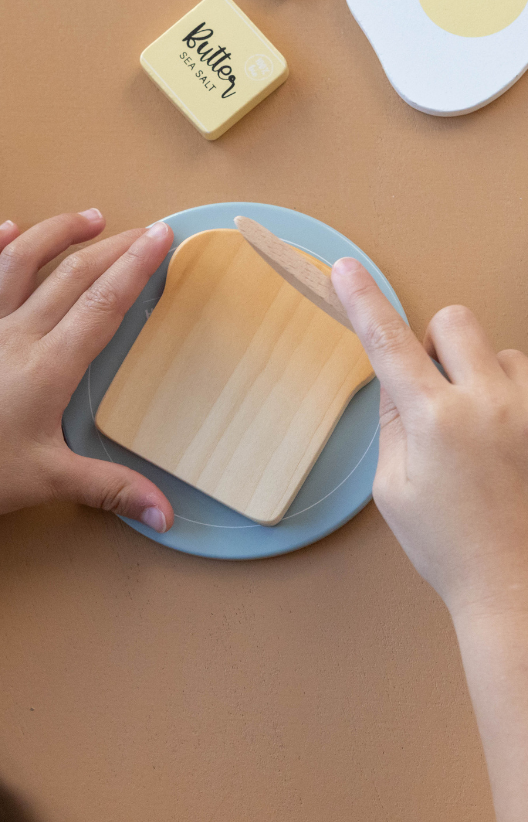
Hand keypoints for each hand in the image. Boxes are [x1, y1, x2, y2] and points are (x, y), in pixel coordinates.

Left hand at [0, 210, 175, 535]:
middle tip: (143, 229)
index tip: (161, 236)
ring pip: (17, 262)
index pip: (102, 304)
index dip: (136, 266)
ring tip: (88, 217)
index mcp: (47, 368)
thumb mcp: (49, 482)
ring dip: (54, 232)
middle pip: (71, 276)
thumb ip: (113, 490)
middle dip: (112, 247)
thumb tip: (168, 517)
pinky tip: (3, 229)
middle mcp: (14, 335)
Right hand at [331, 258, 527, 619]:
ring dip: (475, 371)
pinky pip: (527, 376)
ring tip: (472, 427)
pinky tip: (502, 435)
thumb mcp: (392, 485)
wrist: (515, 587)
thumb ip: (393, 421)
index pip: (388, 343)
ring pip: (497, 349)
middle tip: (427, 388)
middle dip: (432, 341)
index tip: (346, 269)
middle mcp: (490, 404)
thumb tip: (396, 379)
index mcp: (436, 420)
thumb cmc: (446, 545)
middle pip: (453, 322)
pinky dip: (508, 391)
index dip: (363, 301)